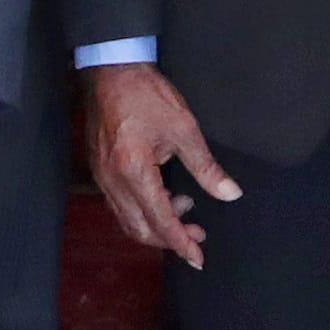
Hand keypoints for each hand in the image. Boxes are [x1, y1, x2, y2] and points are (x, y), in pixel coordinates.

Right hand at [81, 62, 237, 269]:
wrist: (111, 71)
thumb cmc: (146, 95)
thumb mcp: (185, 129)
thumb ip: (207, 168)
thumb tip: (230, 193)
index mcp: (135, 172)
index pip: (160, 221)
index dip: (181, 243)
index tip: (198, 258)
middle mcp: (114, 180)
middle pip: (140, 229)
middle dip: (170, 239)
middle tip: (198, 234)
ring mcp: (102, 176)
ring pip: (127, 219)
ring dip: (155, 225)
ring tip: (184, 208)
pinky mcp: (99, 169)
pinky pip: (118, 205)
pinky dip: (141, 211)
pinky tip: (161, 196)